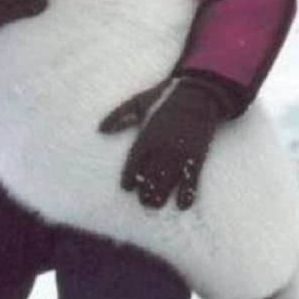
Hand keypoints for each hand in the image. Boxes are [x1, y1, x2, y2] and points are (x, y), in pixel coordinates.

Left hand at [99, 78, 229, 209]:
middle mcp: (162, 148)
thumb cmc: (165, 97)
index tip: (126, 187)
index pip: (134, 164)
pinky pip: (191, 180)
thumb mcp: (137, 102)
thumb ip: (118, 116)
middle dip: (145, 191)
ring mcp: (180, 153)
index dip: (129, 178)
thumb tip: (100, 129)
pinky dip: (187, 194)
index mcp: (147, 136)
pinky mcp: (197, 156)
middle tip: (142, 201)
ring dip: (160, 196)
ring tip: (155, 205)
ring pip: (168, 182)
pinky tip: (182, 205)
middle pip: (150, 177)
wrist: (198, 93)